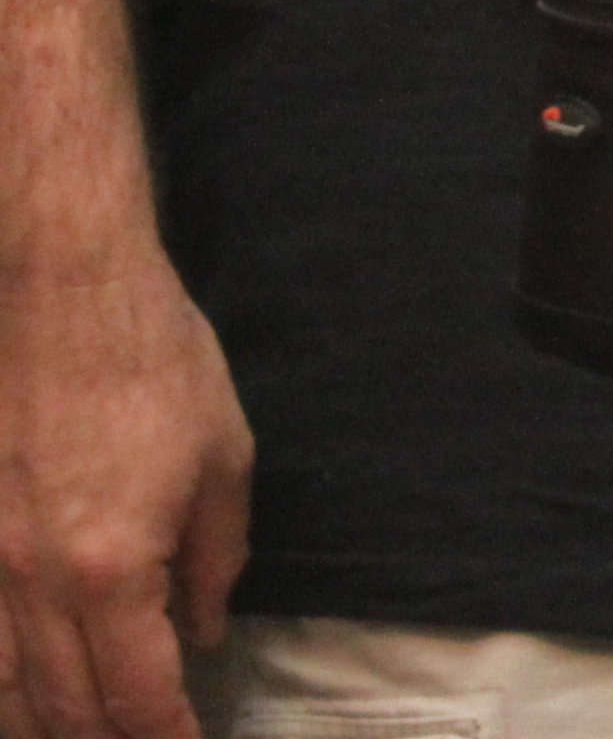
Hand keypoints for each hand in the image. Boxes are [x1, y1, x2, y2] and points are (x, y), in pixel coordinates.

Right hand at [0, 253, 249, 738]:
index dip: (163, 734)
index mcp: (112, 567)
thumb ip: (217, 556)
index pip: (135, 691)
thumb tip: (205, 630)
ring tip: (76, 736)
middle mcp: (32, 583)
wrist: (55, 286)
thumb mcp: (223, 455)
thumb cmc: (152, 360)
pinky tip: (13, 691)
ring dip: (38, 724)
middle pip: (59, 705)